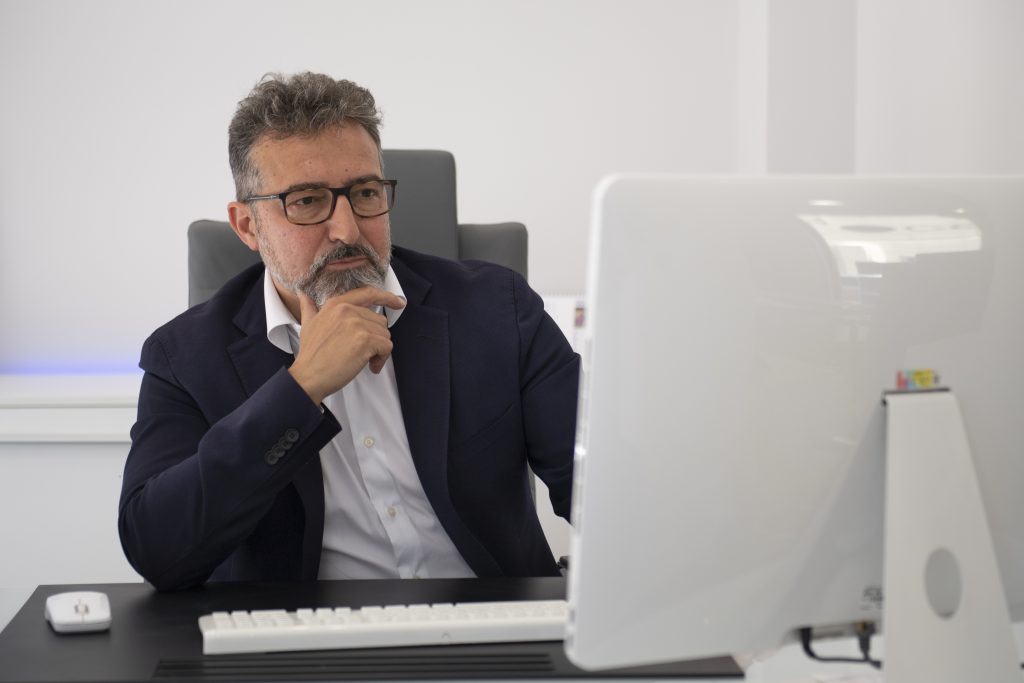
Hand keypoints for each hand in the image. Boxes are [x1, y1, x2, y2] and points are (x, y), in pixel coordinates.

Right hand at [287, 287, 406, 403]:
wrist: (308, 376)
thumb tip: (304, 296)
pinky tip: (370, 366)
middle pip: (379, 321)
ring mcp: (357, 324)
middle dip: (376, 338)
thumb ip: (309, 308)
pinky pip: (387, 347)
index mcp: (336, 304)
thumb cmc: (311, 355)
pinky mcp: (365, 340)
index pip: (368, 293)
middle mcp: (347, 310)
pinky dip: (382, 358)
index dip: (387, 297)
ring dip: (379, 350)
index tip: (398, 303)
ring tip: (365, 360)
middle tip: (364, 352)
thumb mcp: (308, 324)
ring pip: (385, 334)